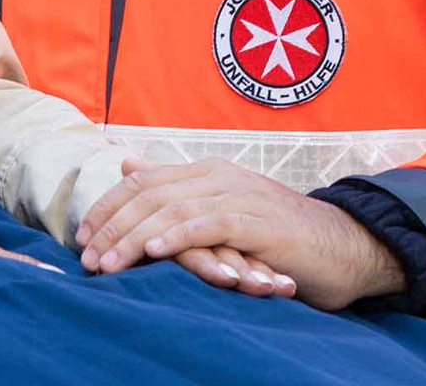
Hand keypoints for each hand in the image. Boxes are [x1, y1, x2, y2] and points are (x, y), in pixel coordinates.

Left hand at [76, 157, 404, 309]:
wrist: (344, 247)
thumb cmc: (278, 236)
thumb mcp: (221, 209)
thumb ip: (176, 188)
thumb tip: (127, 164)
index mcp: (206, 172)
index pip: (144, 182)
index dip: (109, 207)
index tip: (81, 236)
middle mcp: (219, 176)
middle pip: (151, 194)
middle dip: (113, 226)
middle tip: (87, 257)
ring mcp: (240, 195)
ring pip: (173, 209)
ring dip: (135, 237)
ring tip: (109, 262)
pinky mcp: (260, 222)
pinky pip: (211, 224)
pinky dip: (179, 235)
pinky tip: (155, 250)